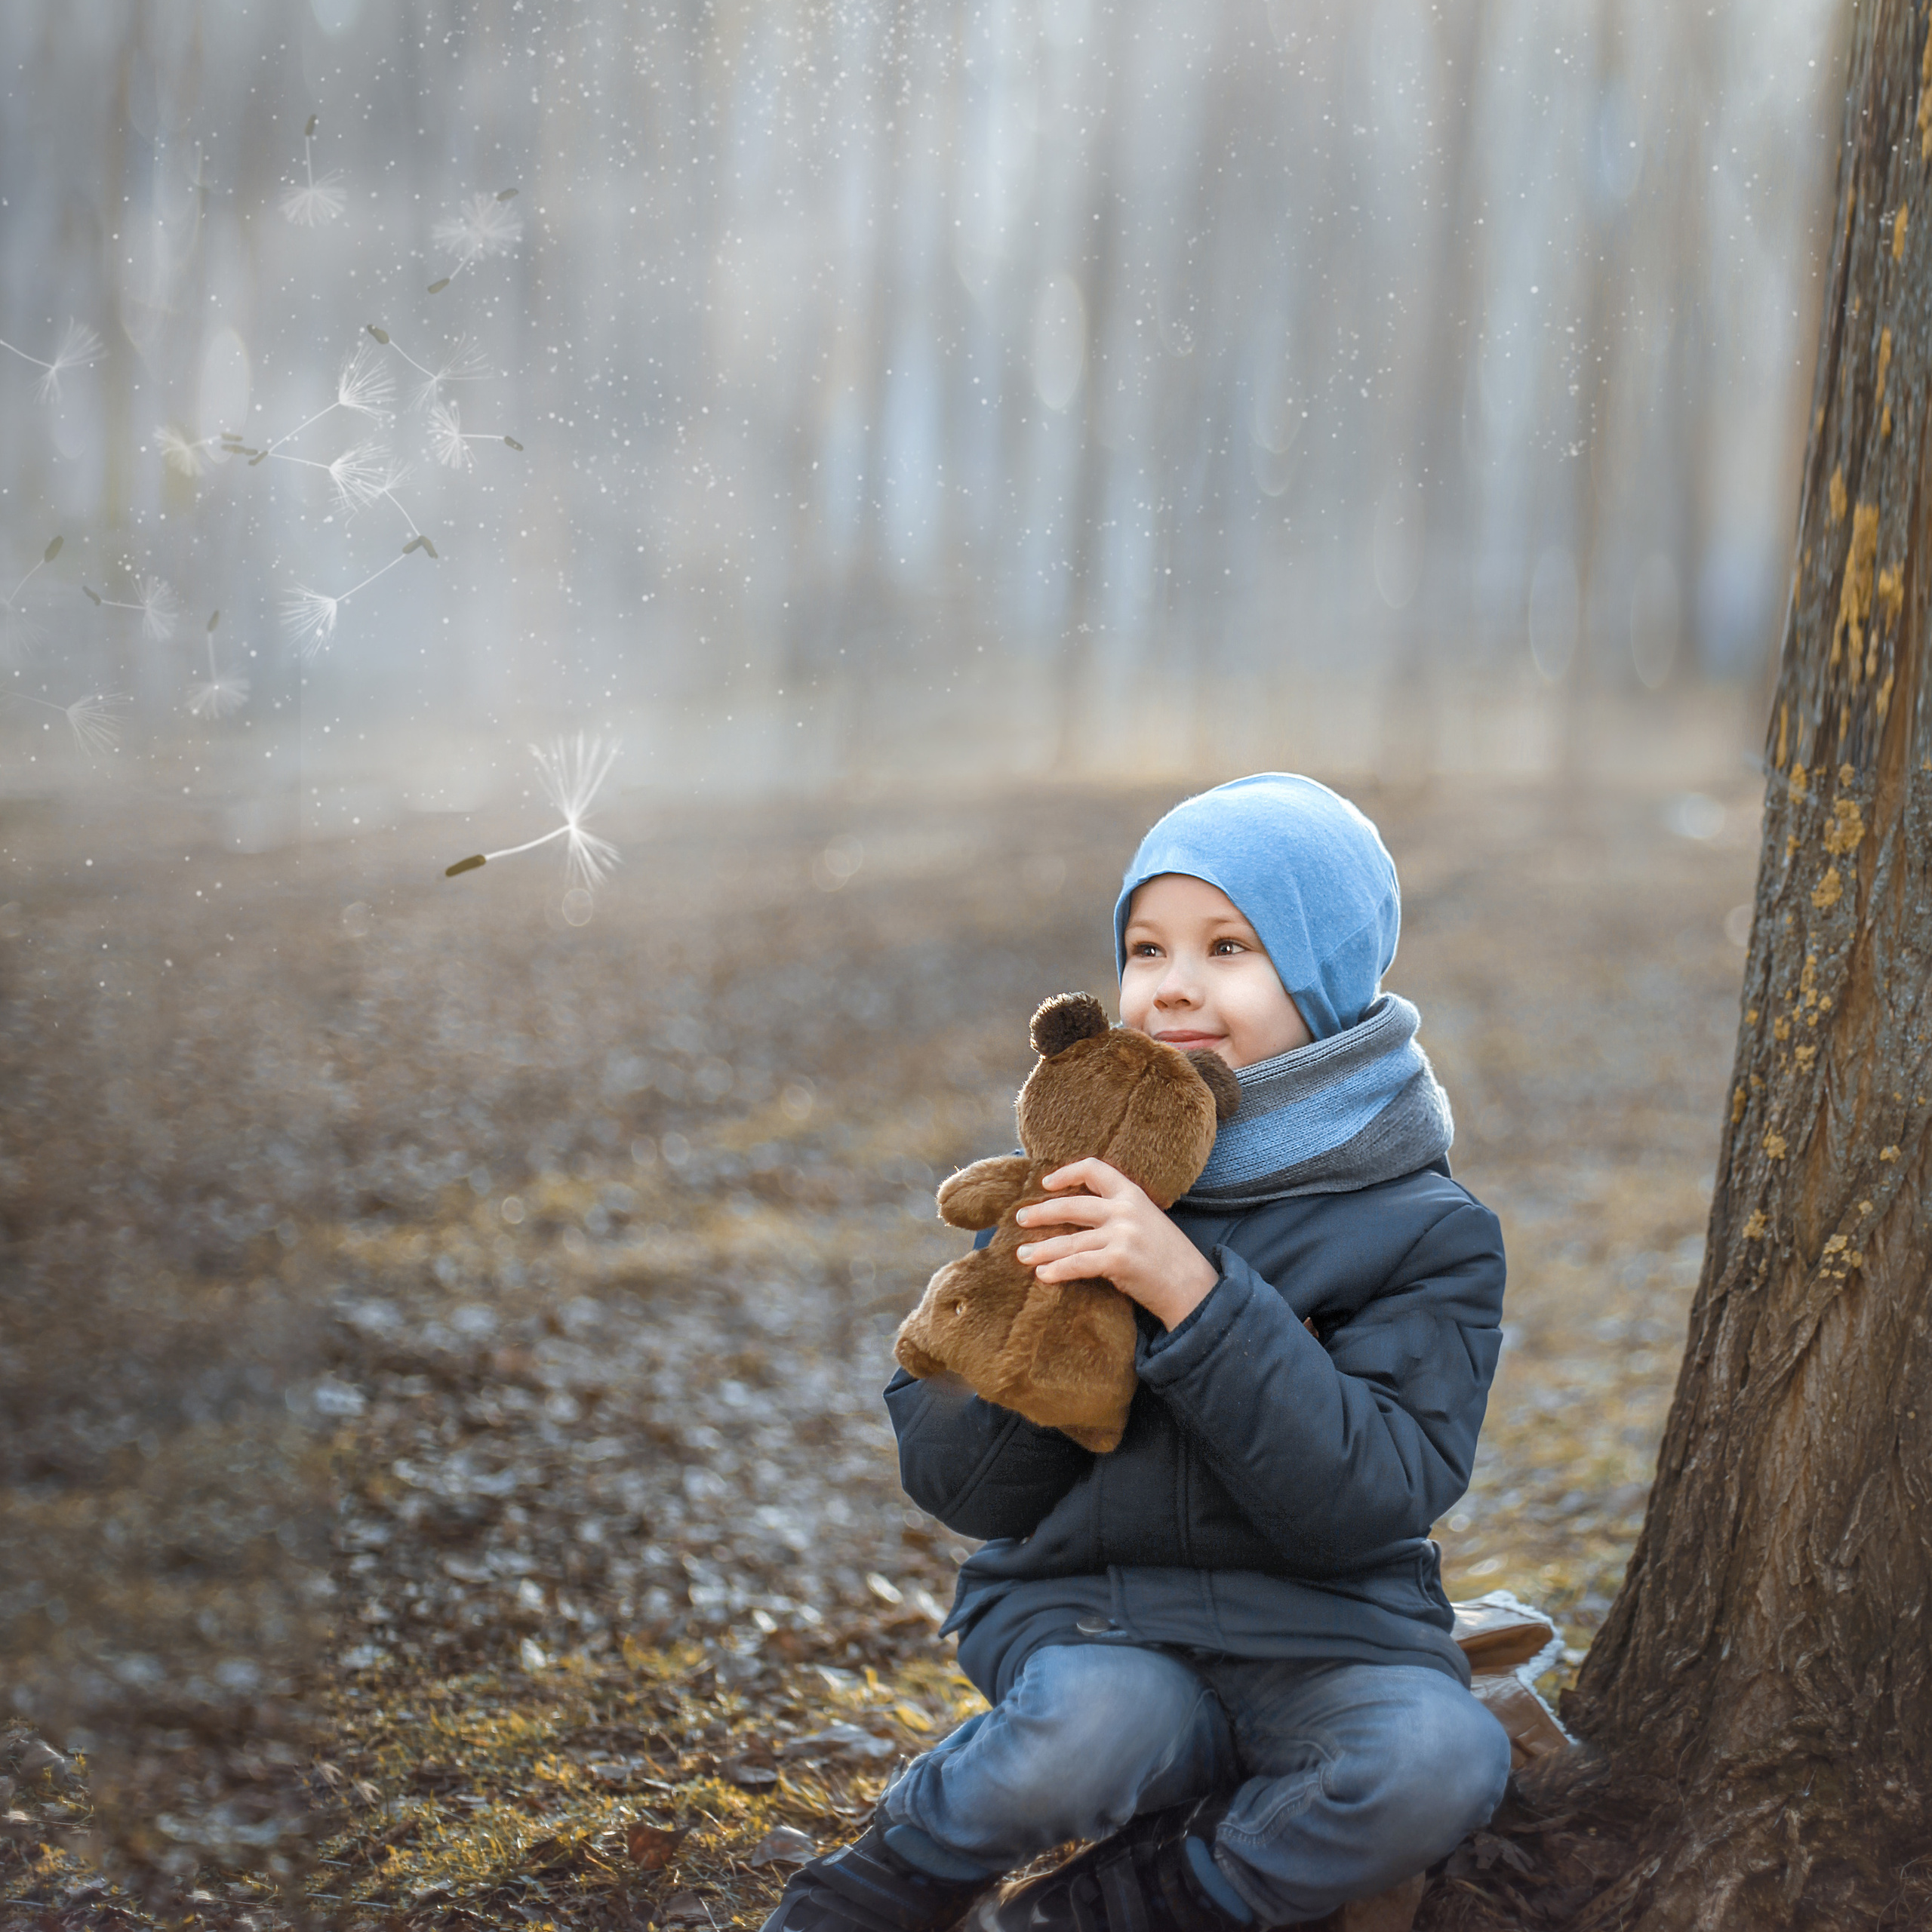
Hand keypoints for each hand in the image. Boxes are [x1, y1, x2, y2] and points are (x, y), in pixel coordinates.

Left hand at [1013, 1158, 1219, 1331]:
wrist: (1193, 1287)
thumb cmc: (1168, 1258)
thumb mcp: (1148, 1221)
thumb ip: (1119, 1213)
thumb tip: (1078, 1217)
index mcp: (1133, 1194)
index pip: (1094, 1168)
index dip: (1066, 1173)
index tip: (1046, 1184)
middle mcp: (1126, 1209)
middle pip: (1072, 1204)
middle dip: (1041, 1212)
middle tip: (1020, 1219)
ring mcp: (1122, 1234)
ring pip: (1070, 1239)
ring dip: (1042, 1249)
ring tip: (1022, 1255)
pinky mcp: (1119, 1260)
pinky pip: (1078, 1263)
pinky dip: (1057, 1270)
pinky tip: (1043, 1276)